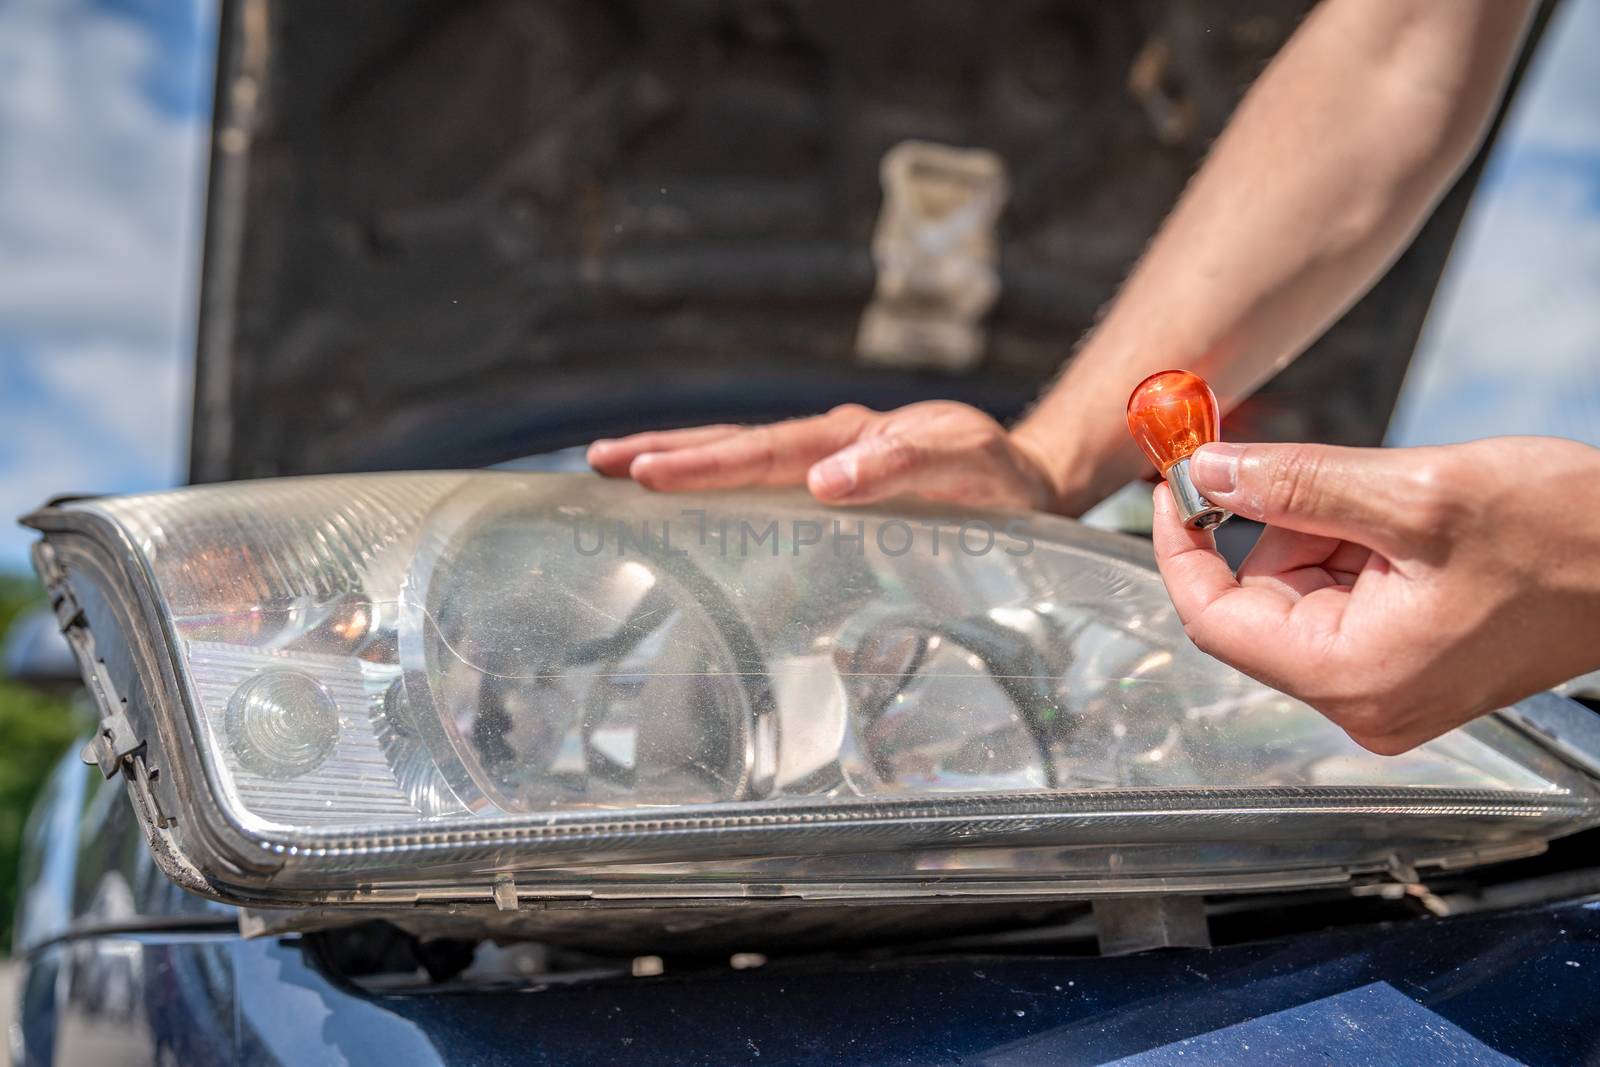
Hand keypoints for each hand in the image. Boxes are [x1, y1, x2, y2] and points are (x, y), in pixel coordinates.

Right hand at [587, 402, 1063, 510]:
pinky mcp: (827, 477)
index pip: (766, 452)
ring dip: (676, 458)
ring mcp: (823, 456)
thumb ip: (899, 470)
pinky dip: (711, 475)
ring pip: (738, 453)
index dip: (708, 466)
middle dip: (666, 453)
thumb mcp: (965, 467)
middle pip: (735, 443)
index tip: (650, 476)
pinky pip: (759, 474)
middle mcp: (828, 441)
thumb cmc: (996, 477)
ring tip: (611, 465)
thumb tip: (824, 482)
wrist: (1024, 479)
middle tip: (600, 463)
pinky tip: (678, 490)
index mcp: (851, 436)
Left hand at [1151, 437, 1599, 753]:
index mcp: (1353, 677)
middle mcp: (1362, 700)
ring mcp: (1387, 687)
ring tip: (1398, 506)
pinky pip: (1342, 596)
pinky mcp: (1410, 663)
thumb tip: (1206, 473)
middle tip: (1311, 471)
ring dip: (1321, 531)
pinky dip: (1353, 546)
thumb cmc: (1569, 538)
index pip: (1213, 617)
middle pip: (1255, 602)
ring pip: (1298, 591)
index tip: (1176, 481)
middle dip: (1271, 527)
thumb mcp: (1416, 493)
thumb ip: (1294, 485)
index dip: (1181, 543)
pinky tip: (1410, 527)